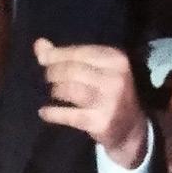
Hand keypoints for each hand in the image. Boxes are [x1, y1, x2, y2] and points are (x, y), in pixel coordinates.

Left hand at [34, 38, 147, 168]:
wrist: (132, 128)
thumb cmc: (108, 90)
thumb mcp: (95, 68)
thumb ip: (66, 55)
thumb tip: (39, 44)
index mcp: (116, 59)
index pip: (78, 52)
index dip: (55, 55)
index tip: (43, 59)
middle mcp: (115, 79)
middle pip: (71, 71)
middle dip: (53, 73)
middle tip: (48, 77)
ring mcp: (110, 102)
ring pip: (70, 90)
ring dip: (55, 90)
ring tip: (53, 91)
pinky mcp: (101, 123)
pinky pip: (69, 115)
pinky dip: (52, 113)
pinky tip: (44, 112)